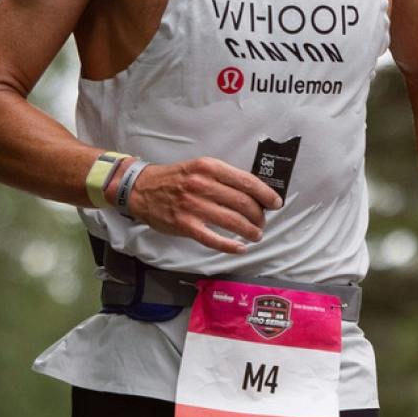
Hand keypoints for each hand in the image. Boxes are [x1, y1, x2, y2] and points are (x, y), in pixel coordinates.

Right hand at [125, 157, 283, 253]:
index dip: (266, 194)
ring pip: (232, 221)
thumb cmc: (175, 178)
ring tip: (255, 235)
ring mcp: (193, 206)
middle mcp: (202, 185)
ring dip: (249, 231)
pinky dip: (231, 246)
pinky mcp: (185, 225)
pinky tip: (240, 248)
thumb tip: (253, 192)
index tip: (276, 203)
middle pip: (243, 203)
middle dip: (259, 216)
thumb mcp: (199, 168)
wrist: (141, 189)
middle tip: (262, 222)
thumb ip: (222, 177)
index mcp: (209, 167)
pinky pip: (213, 239)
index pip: (246, 181)